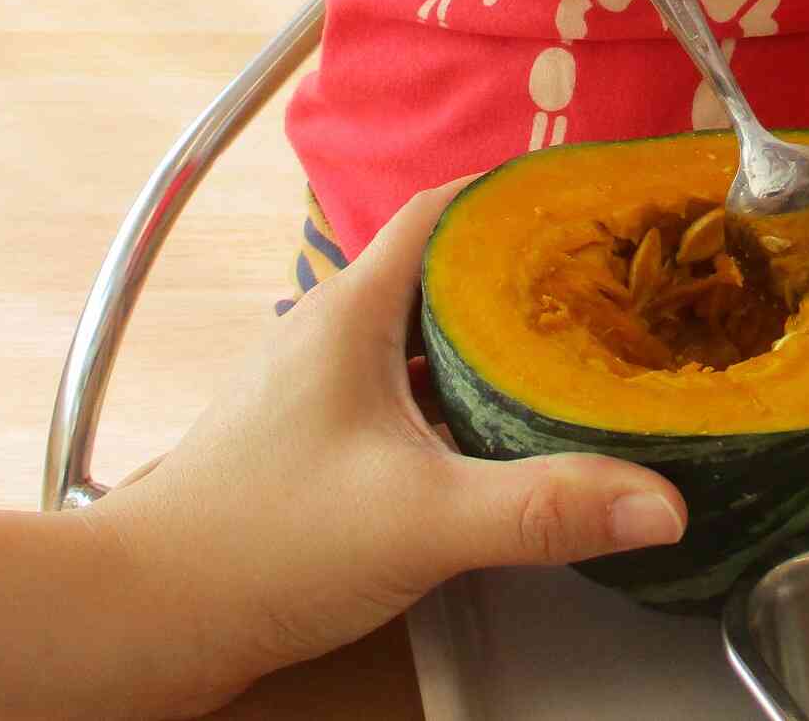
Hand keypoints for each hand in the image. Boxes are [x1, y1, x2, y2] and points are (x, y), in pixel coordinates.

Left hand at [85, 184, 686, 707]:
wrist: (147, 616)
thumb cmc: (259, 545)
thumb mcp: (422, 519)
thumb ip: (543, 507)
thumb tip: (660, 501)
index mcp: (353, 312)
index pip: (445, 208)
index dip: (520, 192)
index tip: (594, 196)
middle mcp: (333, 335)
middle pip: (446, 271)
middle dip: (529, 271)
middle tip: (614, 284)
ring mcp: (321, 389)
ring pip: (426, 337)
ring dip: (495, 340)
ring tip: (579, 353)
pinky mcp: (318, 443)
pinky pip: (407, 393)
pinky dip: (462, 398)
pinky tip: (506, 438)